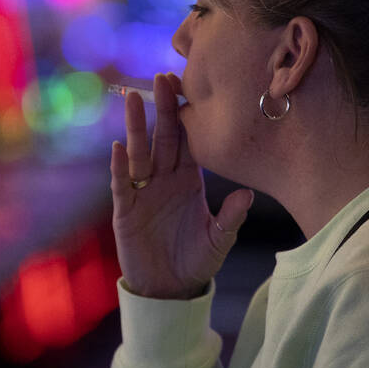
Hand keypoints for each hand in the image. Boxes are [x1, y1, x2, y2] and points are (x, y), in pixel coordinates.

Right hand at [110, 73, 253, 298]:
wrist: (169, 288)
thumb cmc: (196, 260)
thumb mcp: (219, 240)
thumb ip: (230, 217)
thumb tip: (249, 194)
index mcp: (189, 178)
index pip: (187, 140)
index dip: (187, 114)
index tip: (188, 86)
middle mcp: (165, 178)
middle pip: (163, 137)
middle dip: (162, 108)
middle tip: (162, 78)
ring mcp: (143, 191)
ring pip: (140, 152)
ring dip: (137, 126)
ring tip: (133, 99)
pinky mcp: (125, 209)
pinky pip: (122, 183)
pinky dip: (120, 166)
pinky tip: (119, 148)